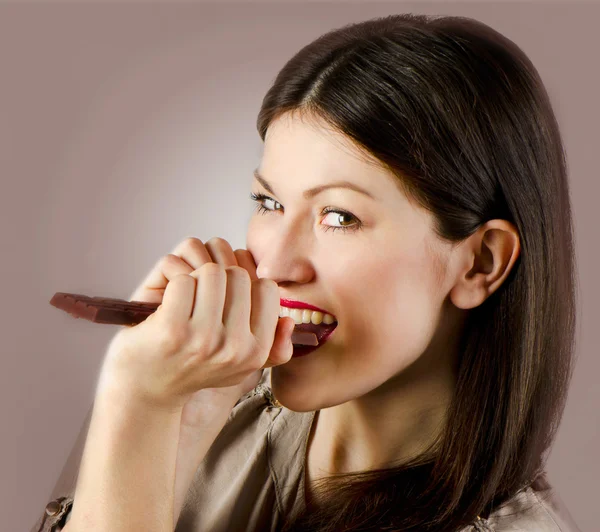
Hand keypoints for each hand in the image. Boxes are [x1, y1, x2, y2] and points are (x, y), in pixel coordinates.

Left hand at [96, 237, 295, 412]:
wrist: (145, 391)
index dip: (247, 284)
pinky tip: (168, 304)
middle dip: (219, 278)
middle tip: (202, 297)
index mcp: (255, 353)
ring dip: (196, 278)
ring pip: (212, 272)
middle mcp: (234, 348)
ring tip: (187, 299)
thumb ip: (272, 347)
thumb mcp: (239, 367)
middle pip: (239, 275)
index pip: (267, 289)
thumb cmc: (193, 370)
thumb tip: (289, 321)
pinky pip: (184, 280)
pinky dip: (174, 284)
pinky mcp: (173, 329)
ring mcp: (204, 338)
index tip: (227, 296)